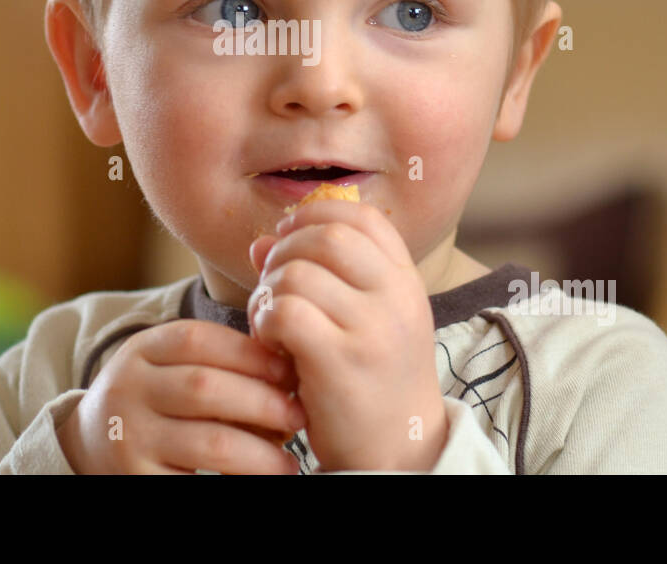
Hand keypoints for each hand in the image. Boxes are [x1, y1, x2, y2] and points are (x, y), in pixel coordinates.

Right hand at [60, 318, 305, 473]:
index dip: (249, 353)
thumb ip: (211, 358)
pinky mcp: (136, 480)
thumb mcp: (165, 365)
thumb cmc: (152, 399)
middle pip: (205, 388)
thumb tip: (287, 369)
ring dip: (260, 453)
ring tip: (287, 463)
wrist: (89, 445)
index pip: (198, 339)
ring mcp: (129, 438)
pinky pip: (196, 483)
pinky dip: (236, 483)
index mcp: (141, 351)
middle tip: (298, 414)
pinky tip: (257, 481)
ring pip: (210, 443)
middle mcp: (129, 390)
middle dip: (262, 401)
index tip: (287, 369)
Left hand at [248, 198, 448, 470]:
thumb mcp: (361, 320)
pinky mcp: (341, 361)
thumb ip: (318, 275)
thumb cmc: (370, 381)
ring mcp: (372, 328)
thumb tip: (260, 241)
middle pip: (326, 236)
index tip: (289, 236)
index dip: (317, 214)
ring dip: (269, 290)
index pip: (363, 217)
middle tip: (273, 284)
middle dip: (284, 251)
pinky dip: (265, 320)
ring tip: (271, 321)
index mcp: (406, 281)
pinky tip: (271, 343)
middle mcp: (397, 298)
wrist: (399, 453)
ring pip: (297, 273)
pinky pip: (285, 312)